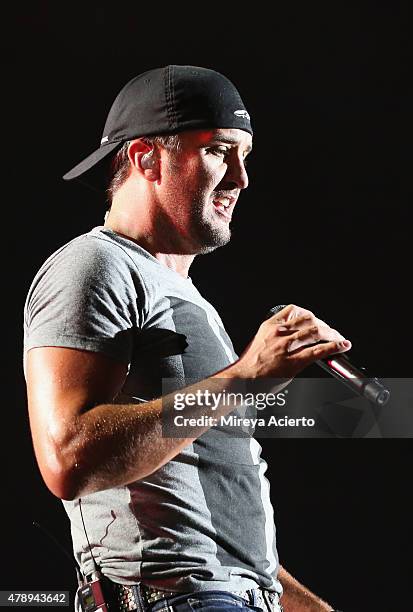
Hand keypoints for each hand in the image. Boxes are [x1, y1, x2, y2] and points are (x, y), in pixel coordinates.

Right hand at [235, 304, 351, 379]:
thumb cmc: (249, 364)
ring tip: (339, 338)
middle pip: (309, 319)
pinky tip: (341, 346)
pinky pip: (317, 351)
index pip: (295, 310)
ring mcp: (286, 347)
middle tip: (331, 331)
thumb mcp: (260, 341)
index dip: (310, 314)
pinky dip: (333, 347)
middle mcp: (279, 333)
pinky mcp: (293, 362)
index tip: (316, 320)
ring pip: (316, 332)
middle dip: (324, 325)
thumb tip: (294, 336)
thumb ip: (276, 336)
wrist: (241, 379)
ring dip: (332, 334)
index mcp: (269, 326)